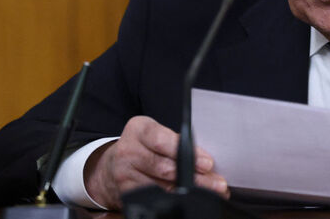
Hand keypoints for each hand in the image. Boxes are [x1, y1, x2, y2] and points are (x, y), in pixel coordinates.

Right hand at [84, 116, 229, 208]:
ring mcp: (124, 174)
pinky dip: (175, 200)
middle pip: (166, 167)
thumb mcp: (158, 136)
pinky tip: (190, 200)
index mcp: (139, 129)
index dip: (187, 152)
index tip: (208, 163)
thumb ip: (178, 144)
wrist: (112, 167)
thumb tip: (208, 163)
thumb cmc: (145, 147)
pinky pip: (154, 199)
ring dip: (190, 192)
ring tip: (211, 193)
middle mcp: (128, 150)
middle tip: (217, 183)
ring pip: (162, 186)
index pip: (163, 140)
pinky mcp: (125, 193)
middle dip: (196, 177)